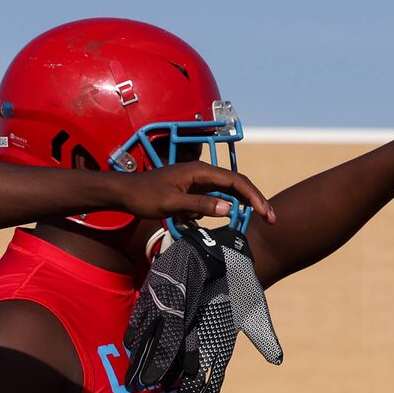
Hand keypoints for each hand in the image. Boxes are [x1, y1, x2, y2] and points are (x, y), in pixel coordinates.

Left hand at [105, 158, 276, 226]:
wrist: (123, 192)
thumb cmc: (144, 196)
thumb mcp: (171, 203)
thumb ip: (199, 205)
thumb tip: (229, 208)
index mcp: (200, 171)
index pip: (236, 181)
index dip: (254, 197)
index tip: (265, 213)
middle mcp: (202, 173)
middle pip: (236, 185)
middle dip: (254, 201)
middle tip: (270, 219)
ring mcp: (197, 181)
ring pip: (225, 193)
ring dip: (237, 206)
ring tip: (250, 220)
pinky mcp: (191, 190)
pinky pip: (210, 200)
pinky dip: (215, 210)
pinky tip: (206, 220)